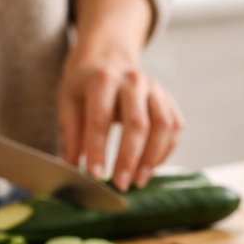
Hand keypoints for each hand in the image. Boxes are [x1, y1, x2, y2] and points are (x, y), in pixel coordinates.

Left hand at [58, 47, 181, 188]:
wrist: (109, 59)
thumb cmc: (86, 85)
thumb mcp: (69, 103)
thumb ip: (71, 136)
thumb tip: (70, 170)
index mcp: (103, 79)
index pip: (100, 119)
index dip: (97, 149)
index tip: (94, 175)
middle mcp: (133, 81)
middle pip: (138, 124)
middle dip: (129, 159)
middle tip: (121, 184)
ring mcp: (155, 89)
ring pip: (163, 127)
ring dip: (152, 158)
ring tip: (139, 180)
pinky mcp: (168, 99)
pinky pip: (174, 128)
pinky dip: (165, 151)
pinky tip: (150, 167)